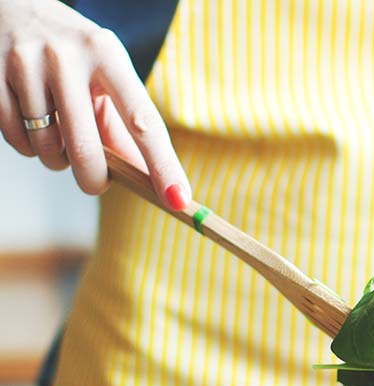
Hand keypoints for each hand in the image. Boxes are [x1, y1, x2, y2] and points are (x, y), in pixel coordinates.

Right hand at [0, 0, 188, 206]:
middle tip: (97, 182)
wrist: (13, 6)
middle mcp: (66, 57)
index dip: (163, 164)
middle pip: (87, 148)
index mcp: (107, 55)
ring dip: (57, 158)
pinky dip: (28, 145)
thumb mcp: (106, 74)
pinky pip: (16, 138)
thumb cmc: (74, 52)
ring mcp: (25, 64)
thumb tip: (146, 177)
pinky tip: (34, 124)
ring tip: (59, 133)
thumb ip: (123, 124)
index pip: (142, 120)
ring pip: (47, 148)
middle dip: (94, 179)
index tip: (178, 199)